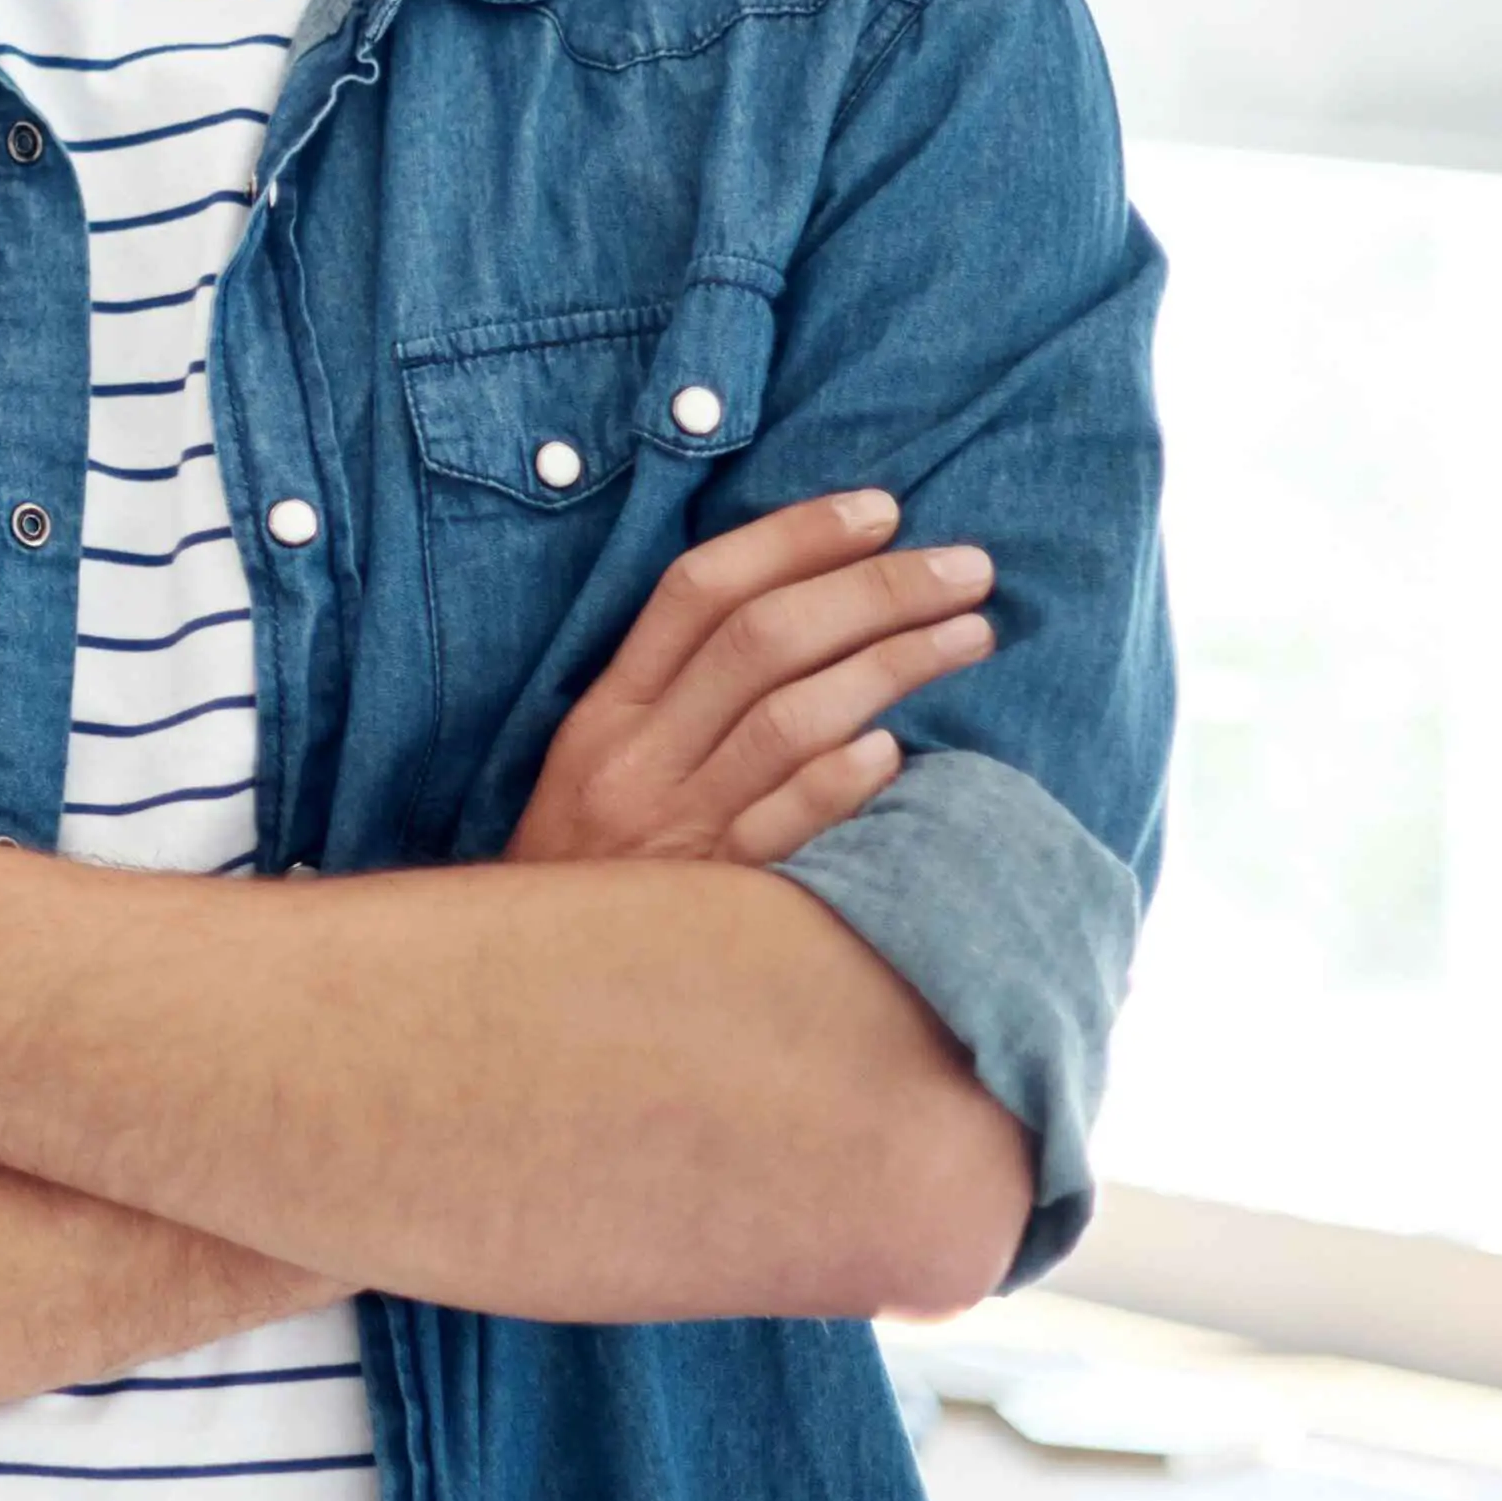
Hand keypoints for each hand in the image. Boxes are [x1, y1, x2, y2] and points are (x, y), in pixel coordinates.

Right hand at [507, 490, 990, 867]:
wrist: (529, 992)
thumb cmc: (593, 869)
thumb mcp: (602, 765)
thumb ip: (680, 697)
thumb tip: (808, 613)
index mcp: (608, 711)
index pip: (699, 589)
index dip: (793, 537)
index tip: (881, 508)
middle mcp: (636, 758)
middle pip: (761, 640)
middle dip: (874, 589)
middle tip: (964, 565)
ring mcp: (673, 830)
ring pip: (787, 720)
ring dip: (891, 664)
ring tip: (972, 635)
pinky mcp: (711, 900)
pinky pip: (782, 828)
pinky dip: (839, 783)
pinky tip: (896, 753)